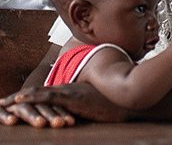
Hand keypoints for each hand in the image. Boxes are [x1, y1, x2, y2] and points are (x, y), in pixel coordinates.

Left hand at [1, 83, 125, 124]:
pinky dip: (32, 98)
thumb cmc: (113, 106)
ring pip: (39, 93)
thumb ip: (81, 107)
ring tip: (4, 103)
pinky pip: (48, 97)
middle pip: (38, 91)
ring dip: (19, 98)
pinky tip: (19, 100)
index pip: (46, 93)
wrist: (127, 102)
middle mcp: (69, 88)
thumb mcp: (94, 106)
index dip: (29, 96)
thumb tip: (74, 115)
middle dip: (18, 98)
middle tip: (1, 103)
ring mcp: (70, 92)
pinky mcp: (72, 98)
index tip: (14, 102)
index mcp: (72, 91)